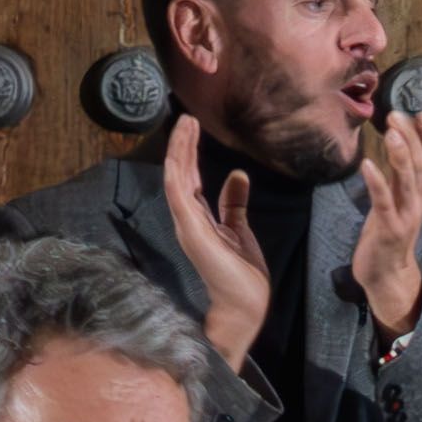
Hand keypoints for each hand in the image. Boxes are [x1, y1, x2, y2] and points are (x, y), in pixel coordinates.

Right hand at [159, 116, 272, 367]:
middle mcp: (187, 218)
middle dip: (181, 144)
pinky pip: (178, 196)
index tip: (193, 126)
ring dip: (178, 152)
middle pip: (179, 173)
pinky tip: (178, 155)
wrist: (245, 304)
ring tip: (184, 125)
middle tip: (185, 117)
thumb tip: (238, 175)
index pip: (190, 176)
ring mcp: (187, 224)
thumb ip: (233, 203)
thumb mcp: (239, 228)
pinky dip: (177, 174)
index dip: (189, 151)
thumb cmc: (241, 272)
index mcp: (198, 216)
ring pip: (176, 179)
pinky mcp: (192, 232)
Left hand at [348, 105, 421, 333]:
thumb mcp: (395, 200)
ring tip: (391, 132)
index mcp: (418, 194)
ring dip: (399, 155)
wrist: (386, 275)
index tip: (421, 113)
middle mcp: (416, 202)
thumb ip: (397, 175)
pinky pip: (383, 202)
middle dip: (410, 139)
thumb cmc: (386, 235)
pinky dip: (377, 182)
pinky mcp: (389, 229)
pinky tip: (367, 165)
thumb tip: (396, 145)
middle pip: (418, 166)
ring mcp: (405, 216)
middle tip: (397, 115)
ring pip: (406, 181)